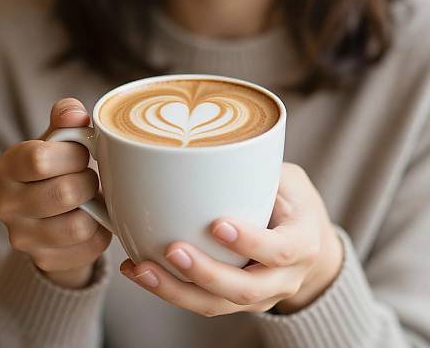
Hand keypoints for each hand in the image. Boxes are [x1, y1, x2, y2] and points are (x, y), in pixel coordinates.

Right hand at [0, 98, 111, 288]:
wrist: (52, 214)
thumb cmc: (58, 168)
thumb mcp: (59, 140)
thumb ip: (66, 119)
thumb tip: (75, 114)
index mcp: (7, 166)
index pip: (40, 159)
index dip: (73, 155)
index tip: (83, 153)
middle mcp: (6, 204)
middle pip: (65, 193)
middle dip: (89, 181)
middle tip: (90, 177)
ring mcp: (22, 237)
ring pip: (78, 225)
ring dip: (95, 208)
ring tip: (90, 199)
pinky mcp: (44, 259)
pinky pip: (90, 246)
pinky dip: (101, 231)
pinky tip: (93, 220)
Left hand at [120, 163, 342, 315]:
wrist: (308, 245)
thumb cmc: (294, 203)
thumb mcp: (290, 180)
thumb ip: (262, 170)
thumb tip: (216, 142)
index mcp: (302, 244)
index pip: (280, 250)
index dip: (250, 242)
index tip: (217, 224)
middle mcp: (283, 279)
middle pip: (244, 290)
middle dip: (205, 273)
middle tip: (171, 249)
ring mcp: (259, 296)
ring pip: (217, 305)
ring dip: (176, 290)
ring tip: (141, 269)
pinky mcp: (234, 301)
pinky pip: (203, 303)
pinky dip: (169, 289)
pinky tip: (139, 271)